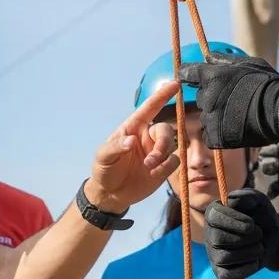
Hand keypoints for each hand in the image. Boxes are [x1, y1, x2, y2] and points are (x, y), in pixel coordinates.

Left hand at [87, 80, 179, 212]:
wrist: (110, 194)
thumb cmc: (104, 170)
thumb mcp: (103, 157)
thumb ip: (115, 147)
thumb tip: (130, 141)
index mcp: (133, 128)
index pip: (150, 108)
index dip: (162, 95)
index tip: (175, 84)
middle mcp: (147, 137)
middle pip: (165, 130)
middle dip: (163, 142)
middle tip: (151, 159)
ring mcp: (156, 152)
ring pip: (172, 145)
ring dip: (162, 155)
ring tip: (149, 167)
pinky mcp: (163, 168)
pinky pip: (175, 161)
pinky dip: (167, 166)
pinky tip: (154, 173)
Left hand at [179, 54, 278, 148]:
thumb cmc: (268, 85)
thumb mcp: (248, 63)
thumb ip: (224, 61)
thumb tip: (208, 57)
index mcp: (211, 76)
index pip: (186, 73)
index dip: (187, 75)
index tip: (188, 78)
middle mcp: (207, 96)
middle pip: (202, 97)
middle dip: (213, 98)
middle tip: (234, 100)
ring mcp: (210, 117)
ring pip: (206, 117)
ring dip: (217, 117)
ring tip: (238, 116)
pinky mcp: (215, 136)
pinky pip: (210, 135)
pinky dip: (219, 134)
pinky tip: (235, 129)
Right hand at [203, 189, 278, 278]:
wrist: (274, 239)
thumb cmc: (262, 217)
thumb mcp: (259, 201)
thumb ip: (247, 196)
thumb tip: (231, 201)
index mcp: (214, 214)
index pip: (214, 217)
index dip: (234, 222)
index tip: (252, 224)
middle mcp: (209, 234)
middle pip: (218, 239)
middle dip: (244, 238)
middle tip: (258, 234)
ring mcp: (214, 254)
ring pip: (224, 257)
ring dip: (249, 252)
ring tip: (260, 247)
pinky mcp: (221, 272)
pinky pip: (227, 276)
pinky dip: (246, 269)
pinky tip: (254, 261)